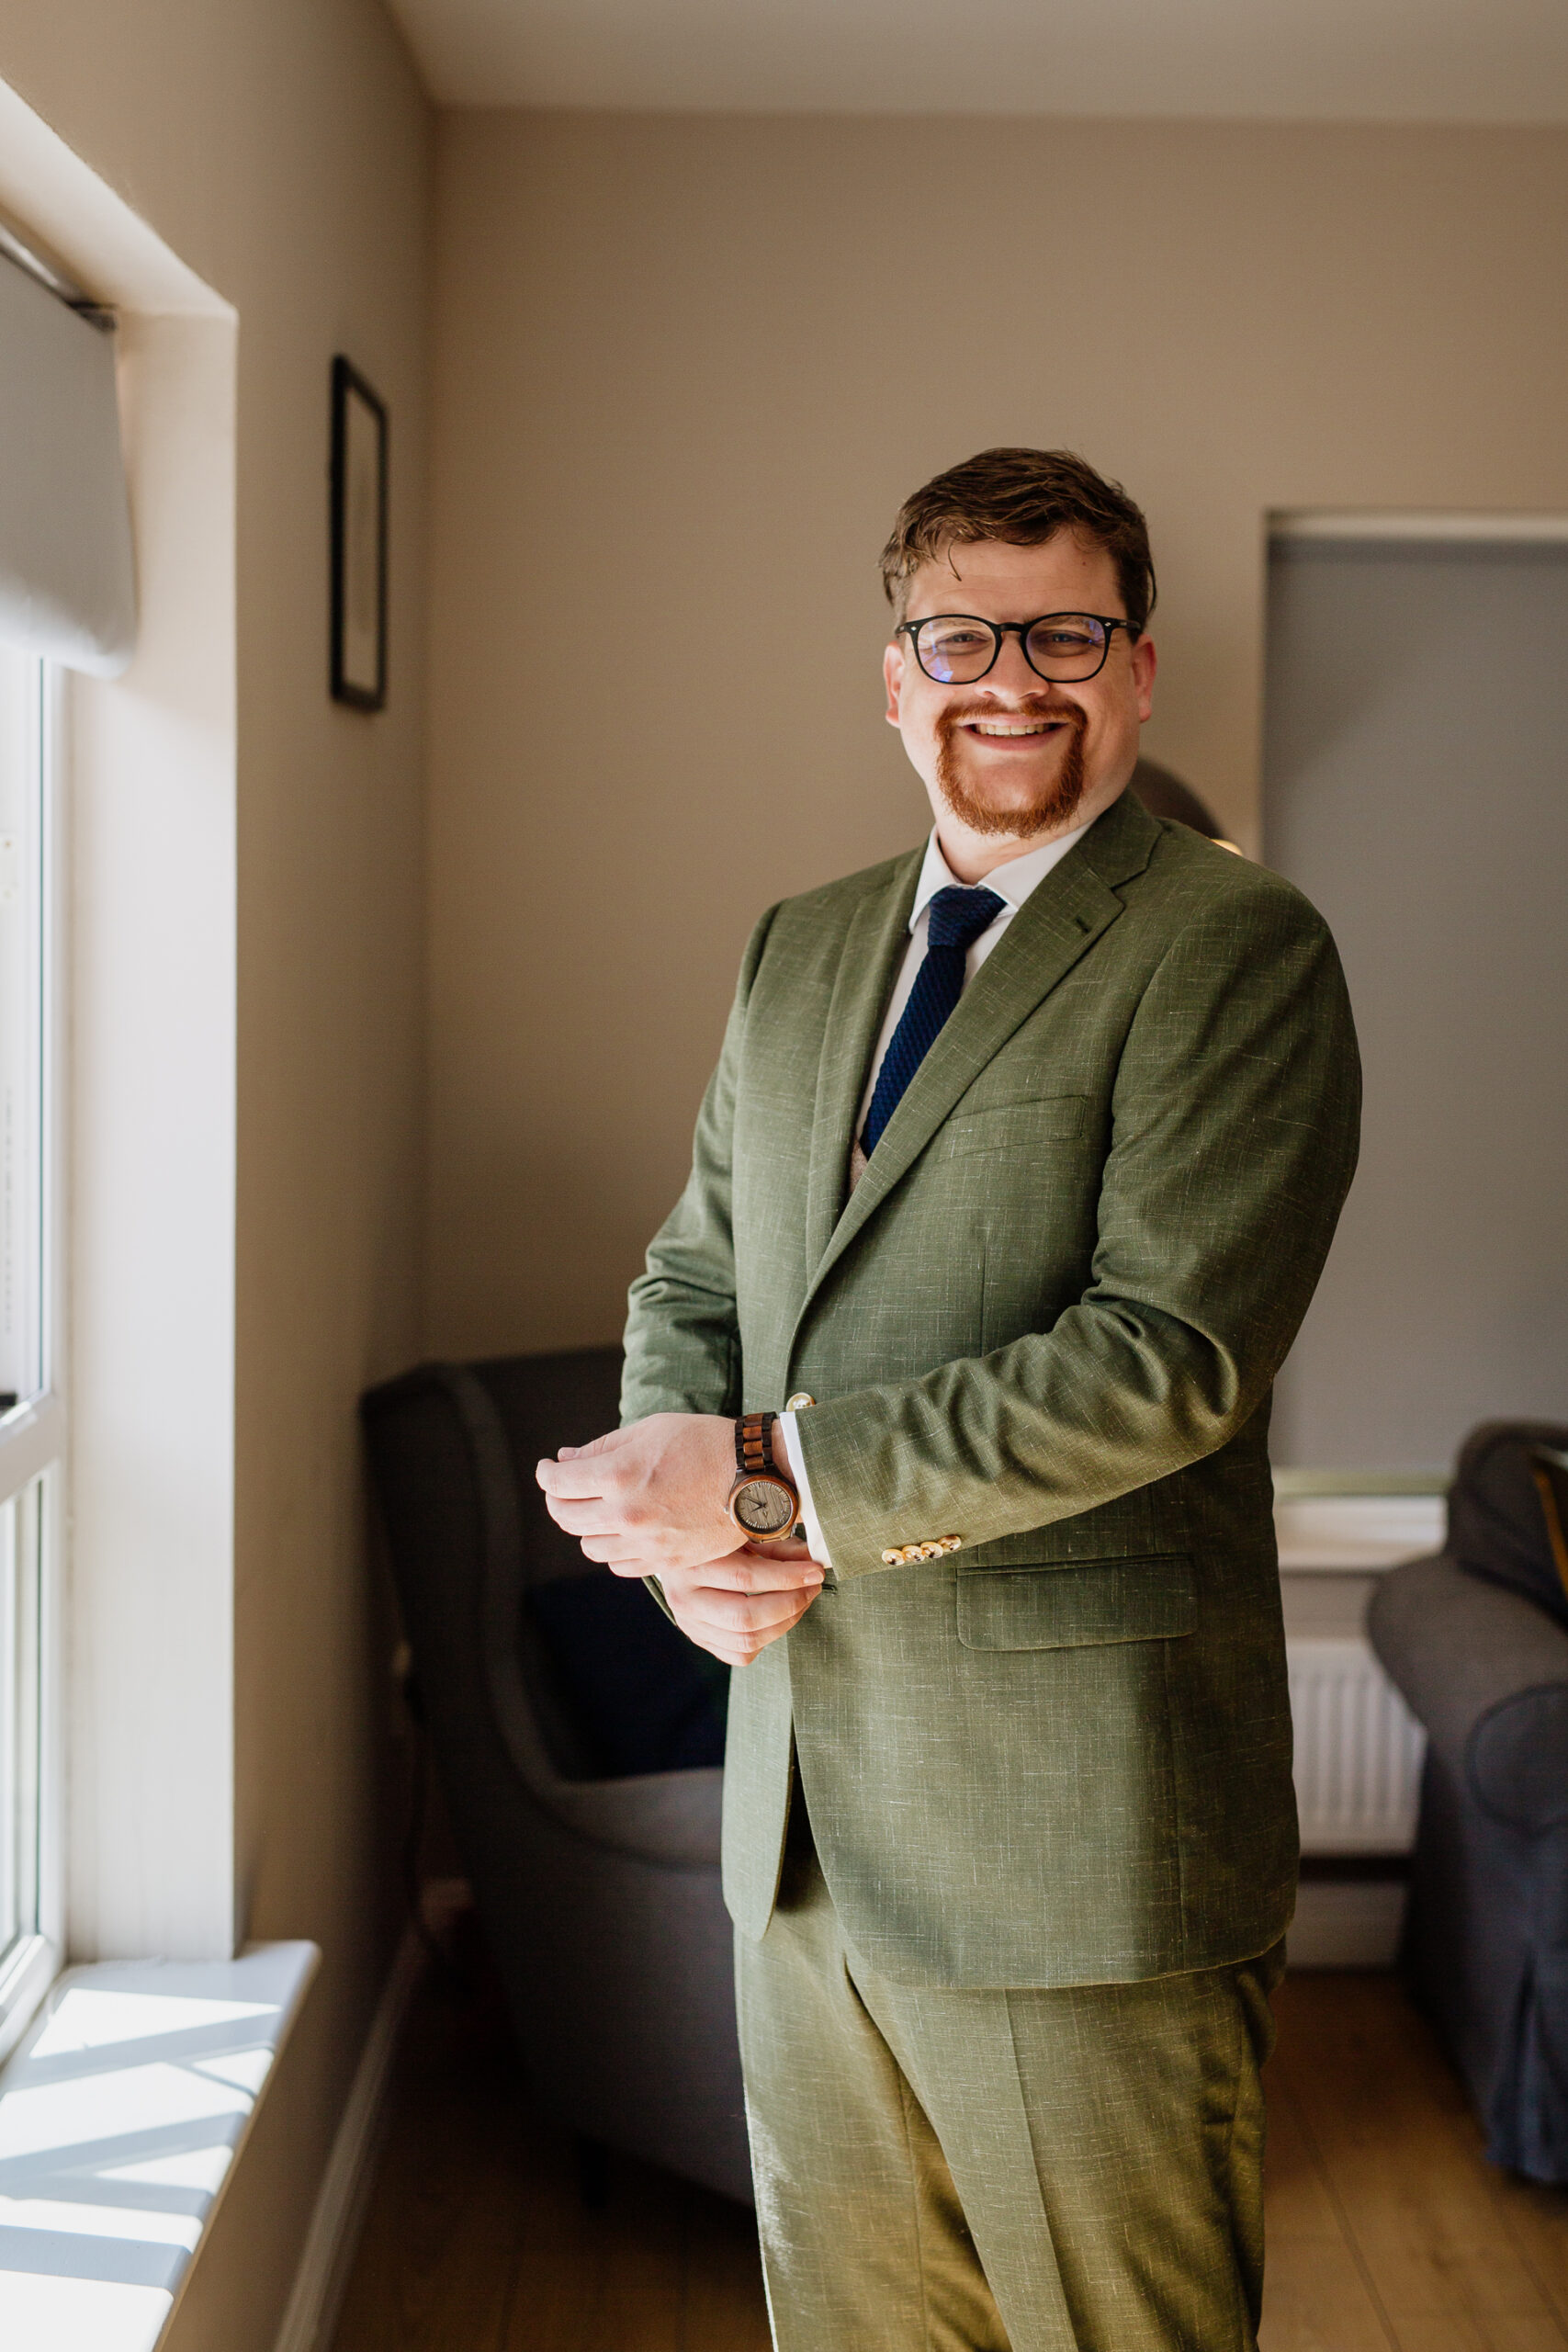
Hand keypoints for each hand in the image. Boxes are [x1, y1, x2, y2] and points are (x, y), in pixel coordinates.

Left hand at [535, 1411, 743, 1577]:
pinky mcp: (665, 1560)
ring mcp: (646, 1542)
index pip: (558, 1484)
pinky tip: (621, 1532)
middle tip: (565, 1489)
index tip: (549, 1468)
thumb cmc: (704, 1443)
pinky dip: (612, 1549)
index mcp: (620, 1474)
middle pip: (566, 1518)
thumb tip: (565, 1459)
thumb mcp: (650, 1430)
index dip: (547, 1474)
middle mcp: (626, 1513)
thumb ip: (602, 1447)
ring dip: (585, 1527)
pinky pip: (619, 1565)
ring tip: (596, 1510)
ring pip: (589, 1546)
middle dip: (557, 1500)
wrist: (756, 1475)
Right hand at [643, 1539, 823, 1666]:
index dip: (787, 1577)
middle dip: (790, 1604)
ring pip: (746, 1640)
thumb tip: (809, 1560)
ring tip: (801, 1600)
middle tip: (812, 1586)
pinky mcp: (699, 1639)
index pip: (745, 1577)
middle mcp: (685, 1599)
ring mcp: (690, 1624)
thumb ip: (773, 1543)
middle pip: (745, 1617)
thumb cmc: (712, 1538)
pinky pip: (740, 1654)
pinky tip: (776, 1617)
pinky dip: (767, 1639)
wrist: (674, 1551)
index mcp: (692, 1564)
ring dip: (785, 1622)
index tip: (814, 1571)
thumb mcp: (739, 1531)